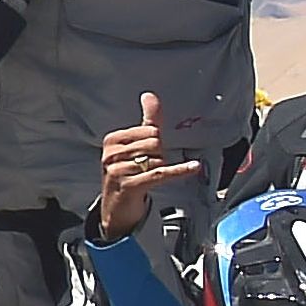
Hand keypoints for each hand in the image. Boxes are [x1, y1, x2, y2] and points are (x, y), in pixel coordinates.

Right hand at [91, 91, 203, 240]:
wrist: (116, 209)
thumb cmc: (127, 174)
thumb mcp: (134, 146)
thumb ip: (146, 120)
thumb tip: (150, 96)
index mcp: (113, 140)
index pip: (149, 130)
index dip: (156, 141)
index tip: (149, 152)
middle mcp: (112, 154)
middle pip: (154, 143)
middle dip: (160, 154)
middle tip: (149, 166)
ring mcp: (119, 170)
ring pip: (158, 159)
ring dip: (161, 167)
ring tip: (148, 175)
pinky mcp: (130, 185)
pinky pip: (160, 173)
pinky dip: (179, 171)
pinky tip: (193, 167)